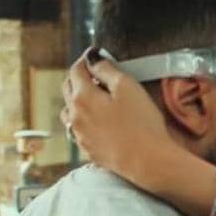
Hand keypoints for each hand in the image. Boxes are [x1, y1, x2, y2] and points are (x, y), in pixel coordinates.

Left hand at [62, 48, 175, 184]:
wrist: (147, 161)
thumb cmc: (141, 123)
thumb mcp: (127, 87)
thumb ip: (107, 70)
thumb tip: (94, 59)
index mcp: (82, 97)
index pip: (76, 70)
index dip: (86, 60)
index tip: (95, 55)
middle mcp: (75, 116)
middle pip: (68, 89)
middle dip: (79, 77)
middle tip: (95, 73)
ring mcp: (79, 135)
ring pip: (70, 111)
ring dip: (78, 100)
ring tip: (96, 98)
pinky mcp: (88, 150)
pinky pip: (79, 129)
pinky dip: (85, 119)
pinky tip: (100, 121)